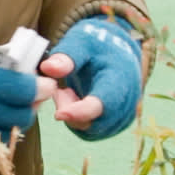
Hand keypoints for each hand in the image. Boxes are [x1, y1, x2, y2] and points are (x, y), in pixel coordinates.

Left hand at [39, 14, 146, 140]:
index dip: (80, 112)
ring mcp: (123, 115)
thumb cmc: (97, 46)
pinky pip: (91, 131)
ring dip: (74, 116)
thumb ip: (65, 56)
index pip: (102, 104)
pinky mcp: (116, 123)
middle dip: (72, 112)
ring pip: (92, 130)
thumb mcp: (81, 43)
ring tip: (69, 92)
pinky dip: (78, 120)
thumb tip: (47, 68)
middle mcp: (126, 101)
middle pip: (96, 123)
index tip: (58, 114)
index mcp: (120, 79)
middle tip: (61, 92)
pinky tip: (75, 101)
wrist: (117, 51)